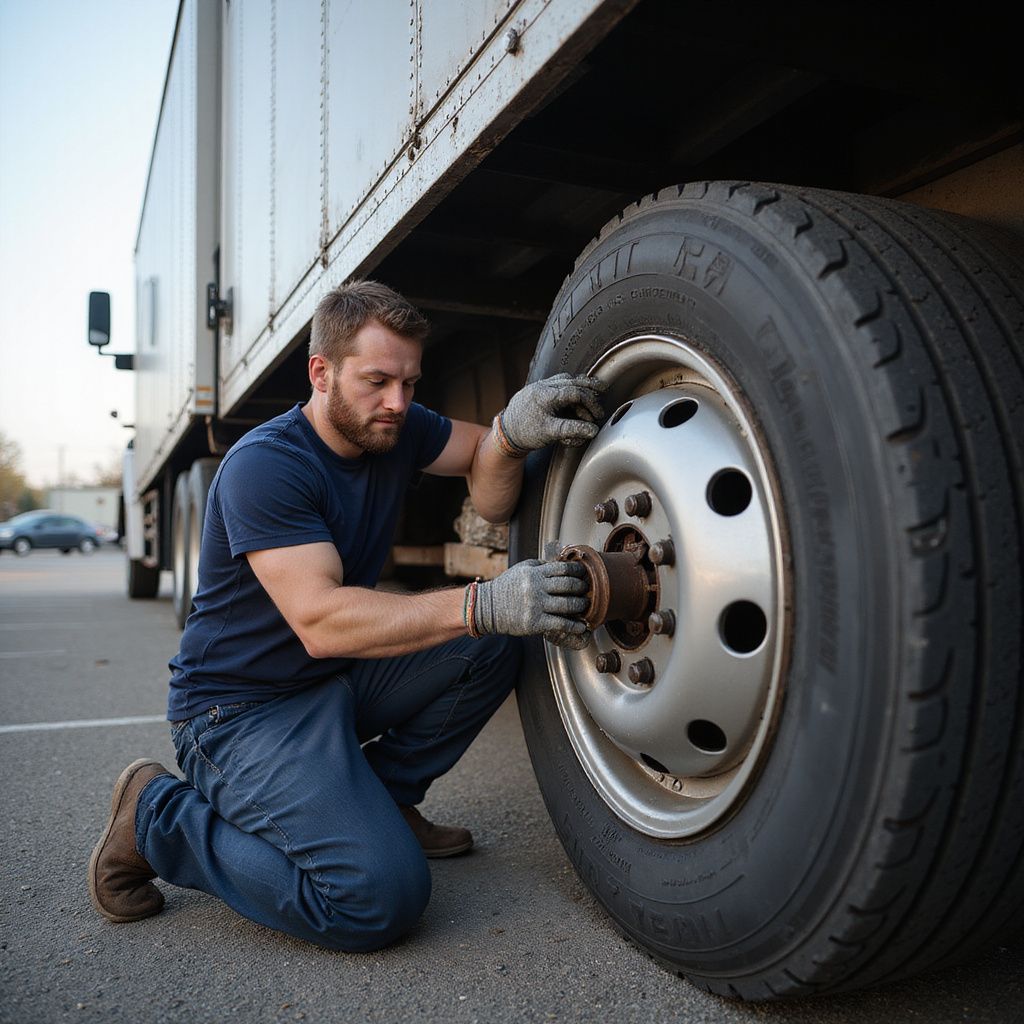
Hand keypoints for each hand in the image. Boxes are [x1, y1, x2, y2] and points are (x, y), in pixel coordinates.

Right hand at [472, 559, 591, 647]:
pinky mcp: (534, 622)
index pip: (563, 568)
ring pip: (568, 604)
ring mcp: (535, 605)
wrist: (487, 608)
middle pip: (569, 585)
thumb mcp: (522, 570)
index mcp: (534, 572)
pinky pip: (561, 623)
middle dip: (582, 587)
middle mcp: (536, 587)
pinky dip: (574, 625)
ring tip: (585, 605)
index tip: (583, 574)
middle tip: (587, 589)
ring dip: (581, 605)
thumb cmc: (506, 588)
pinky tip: (581, 626)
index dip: (577, 571)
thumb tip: (563, 564)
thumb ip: (541, 566)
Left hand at [495, 374, 606, 455]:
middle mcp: (543, 386)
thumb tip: (593, 430)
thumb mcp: (550, 433)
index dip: (590, 402)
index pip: (575, 392)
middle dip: (589, 387)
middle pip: (573, 380)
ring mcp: (540, 386)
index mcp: (546, 395)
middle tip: (603, 392)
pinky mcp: (538, 390)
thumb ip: (572, 429)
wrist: (505, 432)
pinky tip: (575, 393)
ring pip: (565, 379)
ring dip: (580, 385)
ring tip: (592, 391)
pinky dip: (569, 386)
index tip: (597, 415)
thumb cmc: (525, 433)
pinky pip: (558, 383)